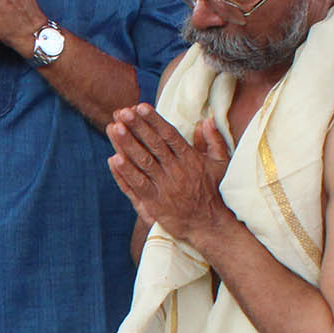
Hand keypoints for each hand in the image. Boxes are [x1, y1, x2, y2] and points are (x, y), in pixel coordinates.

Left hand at [107, 105, 232, 246]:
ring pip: (142, 162)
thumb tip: (205, 120)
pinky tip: (113, 159)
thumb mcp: (220, 164)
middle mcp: (176, 171)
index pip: (169, 135)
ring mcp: (164, 187)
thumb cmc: (215, 193)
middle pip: (153, 145)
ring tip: (113, 129)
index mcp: (190, 159)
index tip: (140, 106)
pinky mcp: (154, 204)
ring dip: (127, 145)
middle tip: (121, 112)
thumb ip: (213, 141)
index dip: (154, 120)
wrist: (210, 226)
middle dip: (137, 127)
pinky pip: (137, 186)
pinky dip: (124, 173)